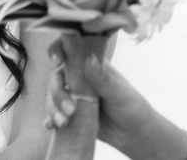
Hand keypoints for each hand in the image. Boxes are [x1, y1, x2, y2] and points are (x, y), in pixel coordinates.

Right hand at [45, 39, 186, 159]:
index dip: (58, 50)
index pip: (70, 51)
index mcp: (92, 66)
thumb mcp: (119, 93)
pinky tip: (51, 126)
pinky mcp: (71, 114)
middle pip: (56, 77)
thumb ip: (102, 78)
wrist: (136, 136)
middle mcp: (80, 79)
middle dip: (57, 92)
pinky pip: (55, 114)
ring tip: (64, 122)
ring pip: (52, 96)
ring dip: (53, 108)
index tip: (57, 61)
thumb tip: (89, 58)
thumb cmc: (133, 108)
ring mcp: (74, 97)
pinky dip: (50, 119)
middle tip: (70, 110)